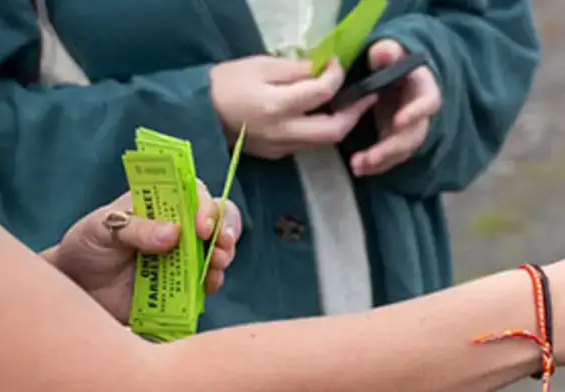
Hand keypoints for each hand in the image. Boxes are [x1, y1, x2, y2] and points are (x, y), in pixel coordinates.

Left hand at [43, 181, 242, 323]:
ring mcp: (182, 256)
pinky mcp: (182, 283)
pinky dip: (213, 281)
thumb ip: (136, 229)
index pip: (193, 192)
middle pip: (217, 218)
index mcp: (158, 204)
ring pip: (218, 249)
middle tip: (221, 245)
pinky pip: (208, 281)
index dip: (205, 205)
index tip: (201, 227)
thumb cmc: (85, 248)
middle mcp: (177, 227)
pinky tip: (208, 284)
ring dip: (224, 255)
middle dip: (226, 229)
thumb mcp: (100, 230)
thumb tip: (174, 233)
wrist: (76, 289)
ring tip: (215, 265)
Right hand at [209, 55, 377, 158]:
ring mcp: (280, 148)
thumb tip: (324, 69)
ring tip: (350, 103)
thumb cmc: (226, 84)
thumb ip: (296, 70)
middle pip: (334, 130)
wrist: (197, 113)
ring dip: (342, 123)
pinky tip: (324, 115)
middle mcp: (282, 132)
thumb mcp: (260, 66)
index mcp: (276, 106)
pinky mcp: (277, 155)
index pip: (322, 93)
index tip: (339, 64)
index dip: (337, 77)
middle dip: (355, 112)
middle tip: (367, 95)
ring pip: (325, 141)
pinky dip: (322, 130)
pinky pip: (308, 144)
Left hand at [349, 40, 441, 175]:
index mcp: (424, 90)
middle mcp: (421, 115)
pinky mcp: (395, 141)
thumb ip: (387, 51)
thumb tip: (380, 54)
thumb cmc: (392, 62)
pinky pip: (389, 157)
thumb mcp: (390, 51)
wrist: (393, 75)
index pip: (428, 103)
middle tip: (370, 158)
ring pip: (402, 151)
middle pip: (414, 135)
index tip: (398, 122)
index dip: (415, 113)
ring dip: (382, 161)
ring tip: (358, 167)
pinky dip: (375, 165)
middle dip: (392, 148)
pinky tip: (359, 170)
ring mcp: (408, 131)